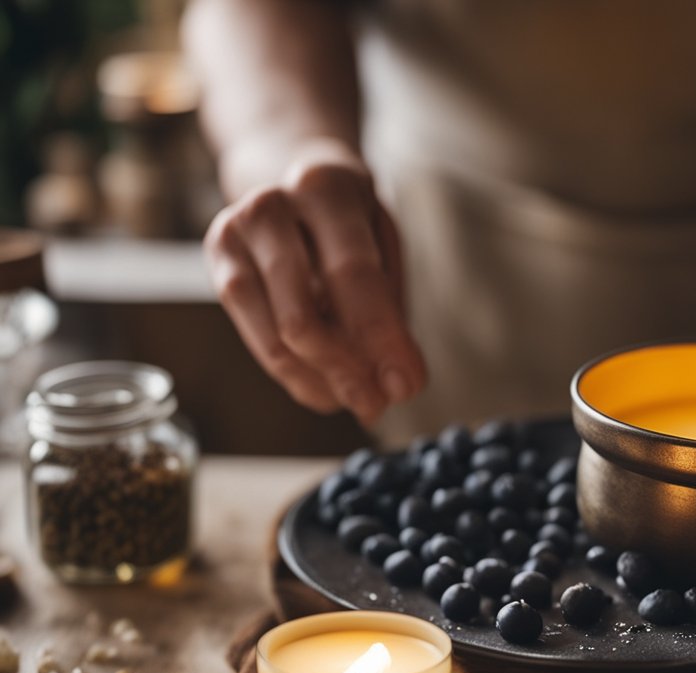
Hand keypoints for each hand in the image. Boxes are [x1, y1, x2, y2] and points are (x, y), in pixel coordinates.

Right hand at [204, 139, 424, 424]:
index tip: (408, 385)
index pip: (354, 276)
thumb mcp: (382, 246)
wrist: (290, 177)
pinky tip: (326, 389)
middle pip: (305, 316)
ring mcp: (234, 233)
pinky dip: (296, 374)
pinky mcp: (217, 260)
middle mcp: (271, 205)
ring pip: (277, 335)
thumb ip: (390, 309)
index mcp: (326, 188)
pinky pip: (256, 337)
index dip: (382, 338)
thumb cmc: (350, 222)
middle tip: (380, 404)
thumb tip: (400, 383)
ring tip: (359, 401)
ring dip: (322, 381)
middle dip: (348, 372)